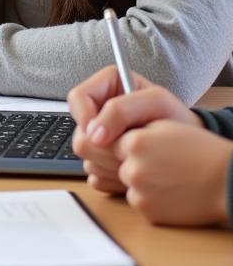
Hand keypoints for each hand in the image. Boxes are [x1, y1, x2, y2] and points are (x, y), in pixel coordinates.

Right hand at [68, 66, 200, 193]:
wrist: (190, 150)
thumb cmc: (177, 119)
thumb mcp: (155, 102)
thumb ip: (120, 109)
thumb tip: (93, 133)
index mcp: (105, 88)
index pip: (76, 98)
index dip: (85, 117)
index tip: (101, 136)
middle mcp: (97, 112)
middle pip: (78, 132)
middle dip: (102, 147)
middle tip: (127, 151)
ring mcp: (98, 138)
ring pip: (84, 154)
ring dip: (109, 163)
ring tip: (137, 160)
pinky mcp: (103, 160)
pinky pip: (94, 173)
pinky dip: (111, 177)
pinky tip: (132, 170)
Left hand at [115, 120, 232, 225]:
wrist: (228, 182)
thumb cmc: (200, 151)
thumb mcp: (165, 127)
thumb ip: (133, 129)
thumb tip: (107, 135)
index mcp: (135, 143)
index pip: (111, 142)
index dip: (127, 144)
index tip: (143, 147)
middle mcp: (133, 169)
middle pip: (117, 165)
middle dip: (131, 164)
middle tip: (160, 164)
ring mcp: (139, 193)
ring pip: (127, 185)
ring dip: (139, 182)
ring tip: (168, 177)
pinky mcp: (148, 213)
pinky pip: (139, 202)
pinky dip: (150, 199)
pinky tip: (170, 192)